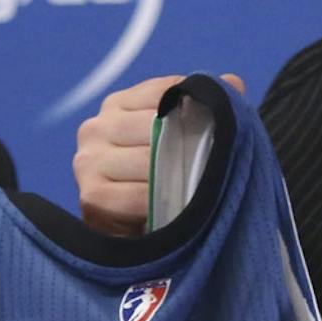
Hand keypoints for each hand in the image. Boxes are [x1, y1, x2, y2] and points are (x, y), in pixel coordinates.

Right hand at [74, 73, 246, 234]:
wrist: (143, 238)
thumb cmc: (166, 182)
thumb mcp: (187, 141)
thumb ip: (208, 108)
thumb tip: (233, 82)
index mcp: (118, 105)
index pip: (166, 91)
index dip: (200, 108)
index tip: (223, 125)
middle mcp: (96, 128)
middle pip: (157, 126)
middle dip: (190, 146)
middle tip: (216, 165)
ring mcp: (88, 161)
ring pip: (149, 160)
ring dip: (179, 177)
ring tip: (199, 189)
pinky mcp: (91, 196)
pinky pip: (139, 194)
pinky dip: (163, 202)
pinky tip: (176, 210)